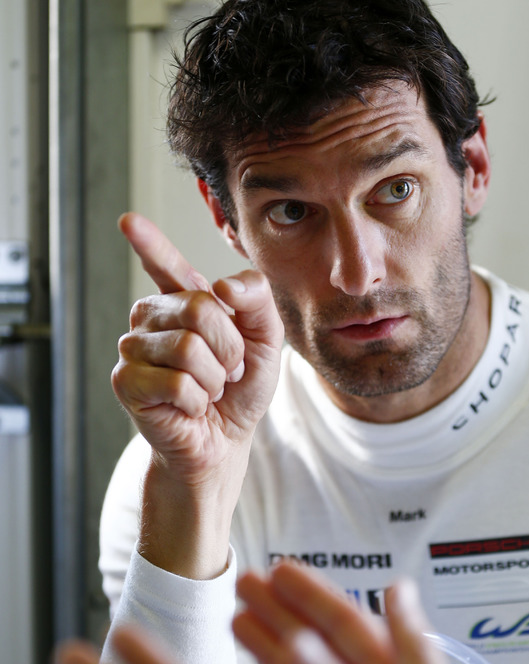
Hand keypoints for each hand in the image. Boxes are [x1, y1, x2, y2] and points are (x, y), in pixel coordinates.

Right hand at [111, 214, 283, 575]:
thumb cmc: (239, 391)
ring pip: (188, 348)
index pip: (167, 266)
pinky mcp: (127, 382)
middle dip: (230, 347)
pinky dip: (196, 399)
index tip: (129, 221)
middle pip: (200, 308)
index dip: (150, 243)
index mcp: (185, 302)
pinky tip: (190, 406)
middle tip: (228, 371)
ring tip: (208, 389)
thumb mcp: (266, 340)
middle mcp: (153, 317)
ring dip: (214, 378)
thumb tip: (224, 288)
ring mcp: (134, 348)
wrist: (225, 442)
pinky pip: (175, 381)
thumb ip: (257, 301)